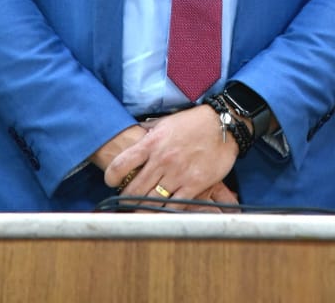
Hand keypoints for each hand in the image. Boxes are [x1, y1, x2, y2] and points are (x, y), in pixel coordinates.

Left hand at [104, 105, 238, 208]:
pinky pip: (174, 206)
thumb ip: (148, 132)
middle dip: (126, 198)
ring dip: (143, 208)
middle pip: (134, 189)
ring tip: (140, 210)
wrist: (223, 124)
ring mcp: (178, 174)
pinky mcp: (194, 185)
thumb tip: (135, 135)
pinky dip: (165, 212)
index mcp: (152, 142)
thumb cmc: (193, 122)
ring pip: (151, 201)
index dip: (111, 177)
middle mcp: (162, 160)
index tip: (112, 182)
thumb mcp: (166, 122)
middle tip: (126, 201)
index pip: (121, 164)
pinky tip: (161, 212)